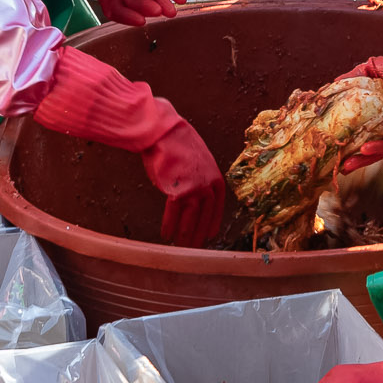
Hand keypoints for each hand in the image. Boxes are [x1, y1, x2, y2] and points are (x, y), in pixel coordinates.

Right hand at [143, 119, 226, 246]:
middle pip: (204, 218)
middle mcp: (208, 186)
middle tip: (193, 250)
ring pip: (190, 220)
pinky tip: (166, 235)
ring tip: (180, 248)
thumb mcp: (198, 161)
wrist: (165, 132)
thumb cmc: (178, 145)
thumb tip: (193, 194)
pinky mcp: (178, 192)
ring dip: (185, 237)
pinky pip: (173, 215)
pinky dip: (169, 226)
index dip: (212, 223)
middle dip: (198, 236)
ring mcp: (195, 190)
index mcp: (216, 178)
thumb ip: (200, 179)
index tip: (209, 236)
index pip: (217, 208)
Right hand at [333, 59, 382, 171]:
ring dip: (361, 158)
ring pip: (377, 150)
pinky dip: (377, 148)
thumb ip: (355, 74)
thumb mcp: (376, 67)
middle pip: (364, 141)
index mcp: (378, 110)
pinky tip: (364, 149)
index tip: (326, 136)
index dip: (343, 130)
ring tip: (345, 163)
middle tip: (333, 161)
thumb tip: (331, 84)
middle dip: (349, 153)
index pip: (357, 123)